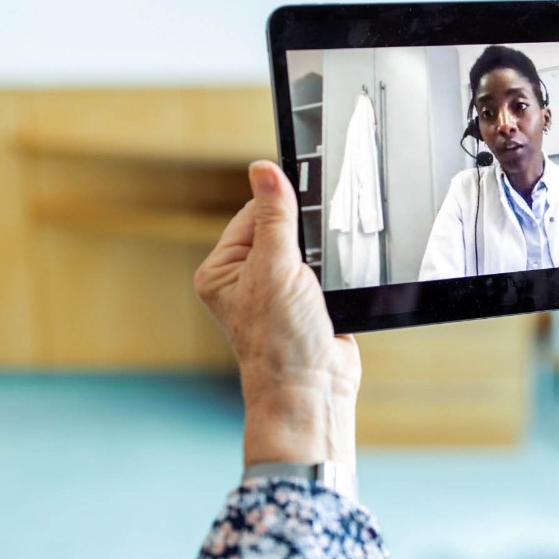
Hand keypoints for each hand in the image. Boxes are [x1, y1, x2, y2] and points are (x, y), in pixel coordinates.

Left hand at [194, 160, 359, 469]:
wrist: (314, 389)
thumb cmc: (281, 341)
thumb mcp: (275, 268)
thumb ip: (275, 216)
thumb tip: (264, 169)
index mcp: (222, 269)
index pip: (253, 214)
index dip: (280, 203)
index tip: (305, 192)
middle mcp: (246, 279)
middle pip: (281, 228)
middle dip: (304, 233)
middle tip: (314, 250)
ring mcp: (278, 292)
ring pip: (306, 248)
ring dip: (321, 254)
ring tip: (322, 276)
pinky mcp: (308, 303)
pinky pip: (324, 270)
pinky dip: (335, 271)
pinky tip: (336, 283)